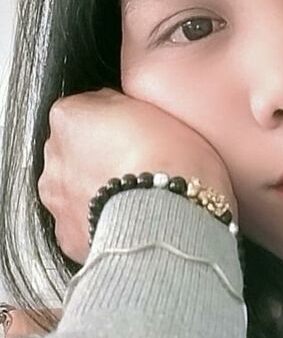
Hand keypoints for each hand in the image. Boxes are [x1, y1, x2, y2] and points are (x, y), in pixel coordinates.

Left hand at [37, 87, 237, 265]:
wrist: (171, 217)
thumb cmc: (172, 161)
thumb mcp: (159, 106)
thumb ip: (126, 102)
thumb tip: (120, 107)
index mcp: (70, 116)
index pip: (85, 107)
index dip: (116, 118)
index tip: (137, 129)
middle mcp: (55, 155)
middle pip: (75, 148)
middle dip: (101, 155)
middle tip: (140, 163)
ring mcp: (58, 198)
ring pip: (74, 186)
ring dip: (97, 188)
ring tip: (137, 195)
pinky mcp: (69, 234)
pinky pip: (82, 222)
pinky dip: (100, 220)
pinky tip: (129, 219)